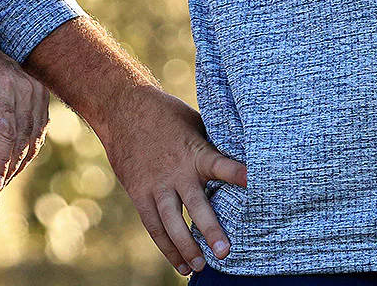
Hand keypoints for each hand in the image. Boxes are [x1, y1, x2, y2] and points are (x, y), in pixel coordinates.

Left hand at [0, 30, 50, 203]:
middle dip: (6, 171)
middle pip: (21, 139)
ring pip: (33, 139)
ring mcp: (36, 90)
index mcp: (1, 85)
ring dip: (17, 165)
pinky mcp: (40, 96)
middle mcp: (25, 86)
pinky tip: (10, 167)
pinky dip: (26, 151)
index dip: (0, 161)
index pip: (5, 131)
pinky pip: (38, 131)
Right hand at [93, 85, 247, 275]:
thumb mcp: (194, 123)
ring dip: (186, 247)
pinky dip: (167, 246)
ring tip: (201, 267)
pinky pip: (154, 225)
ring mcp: (157, 185)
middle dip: (210, 229)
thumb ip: (212, 147)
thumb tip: (242, 159)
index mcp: (195, 151)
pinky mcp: (140, 193)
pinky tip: (180, 264)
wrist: (123, 108)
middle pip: (196, 205)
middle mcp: (177, 172)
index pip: (220, 164)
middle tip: (225, 252)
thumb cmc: (167, 115)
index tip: (253, 180)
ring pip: (171, 222)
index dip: (237, 173)